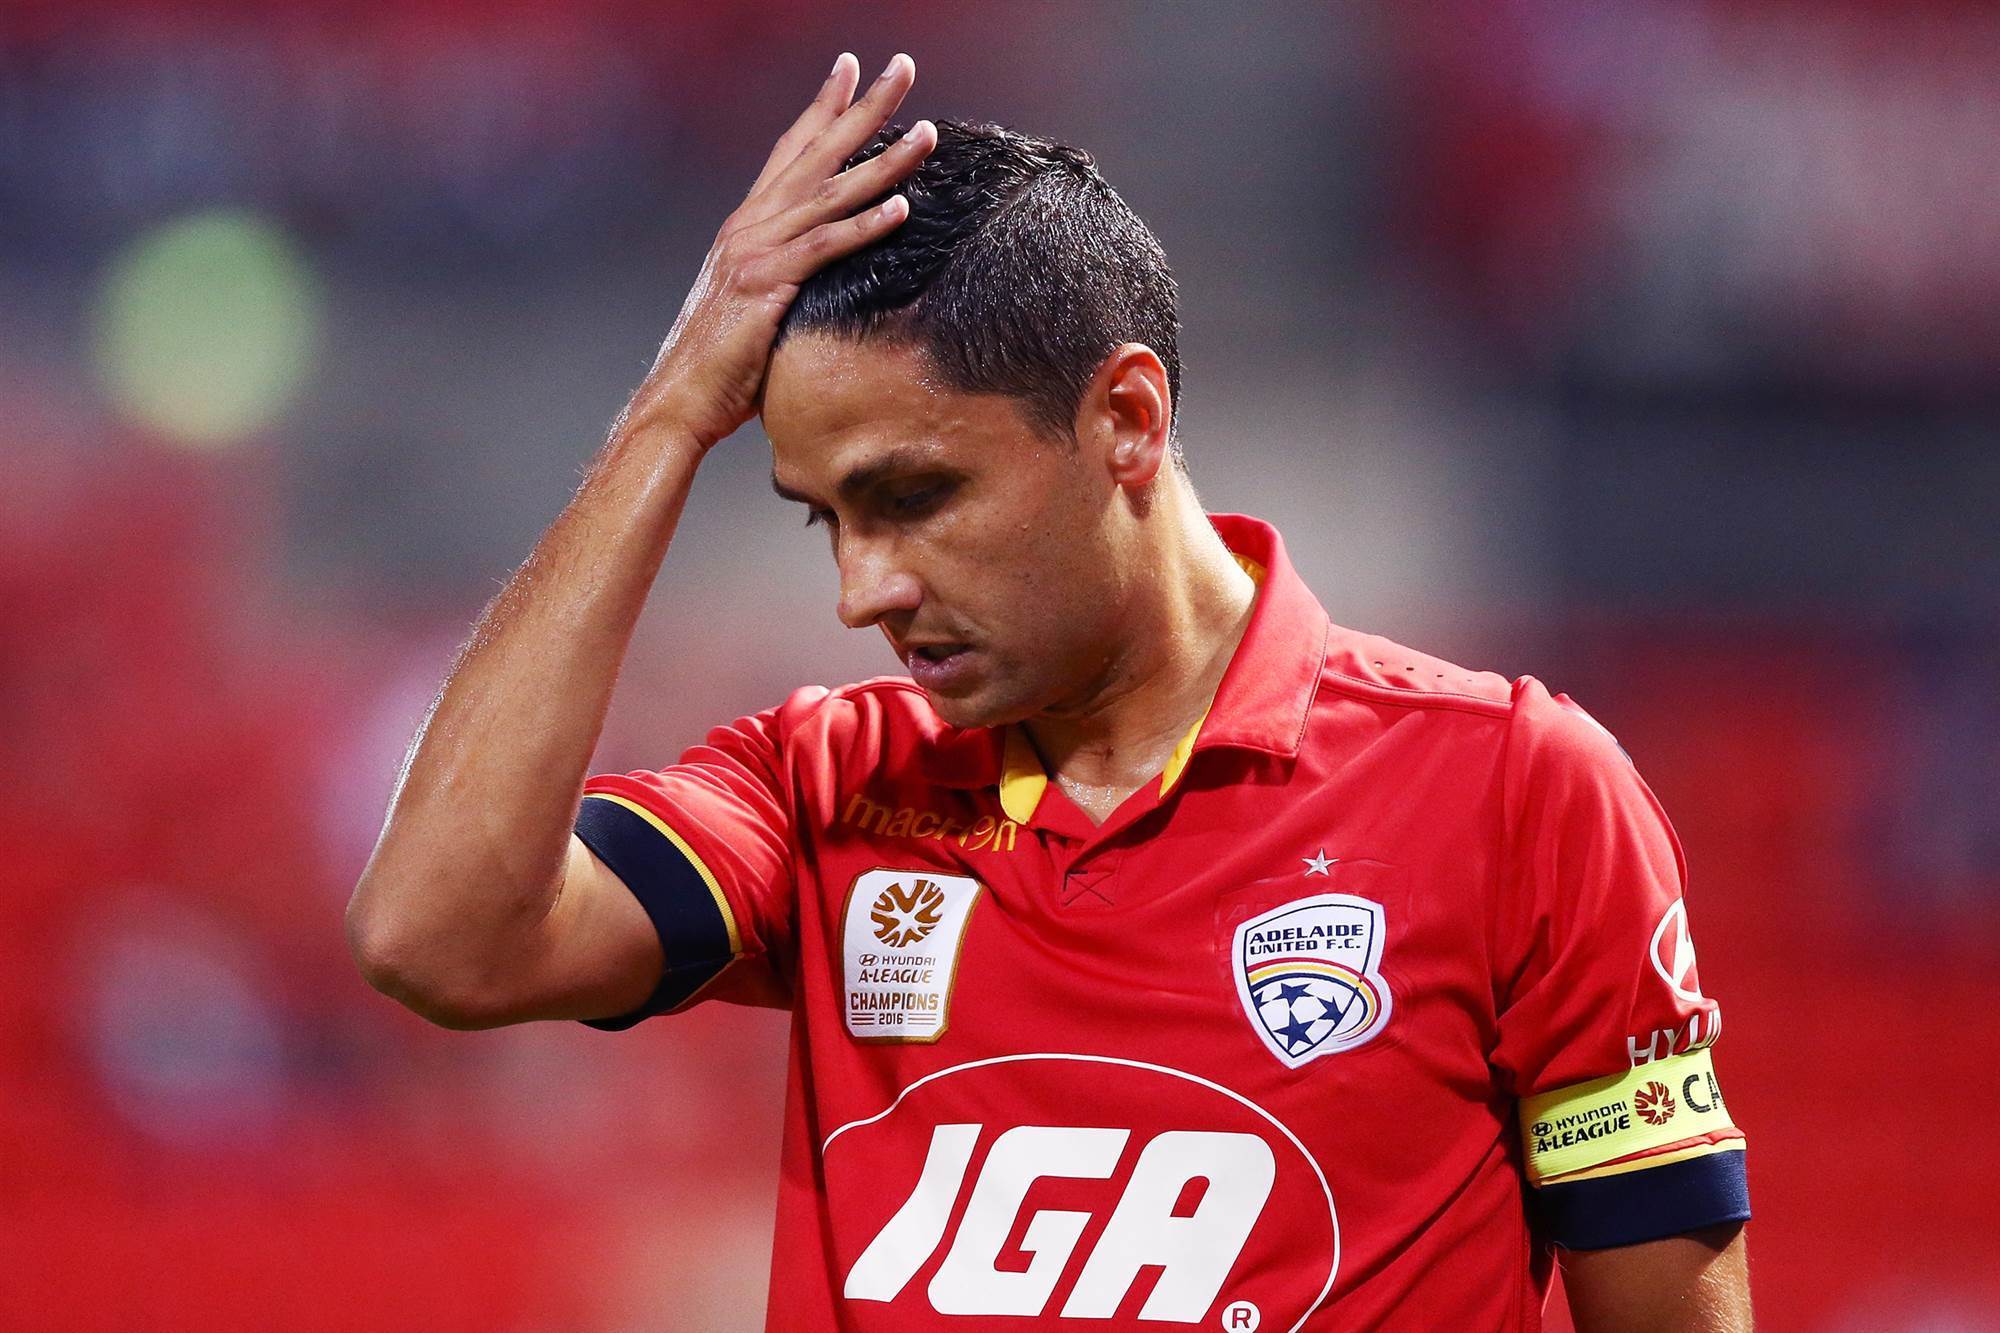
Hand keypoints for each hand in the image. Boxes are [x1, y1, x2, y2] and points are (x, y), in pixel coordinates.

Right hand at [626, 52, 933, 450]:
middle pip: (817, 152)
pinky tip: (901, 210)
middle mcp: (751, 225)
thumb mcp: (759, 306)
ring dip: (884, 161)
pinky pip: (824, 249)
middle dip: (863, 107)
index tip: (850, 68)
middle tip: (903, 67)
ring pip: (831, 193)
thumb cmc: (721, 365)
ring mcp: (757, 251)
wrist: (679, 399)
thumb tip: (827, 280)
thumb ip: (789, 279)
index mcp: (748, 225)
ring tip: (927, 132)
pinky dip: (864, 227)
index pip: (791, 150)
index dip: (822, 107)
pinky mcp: (767, 285)